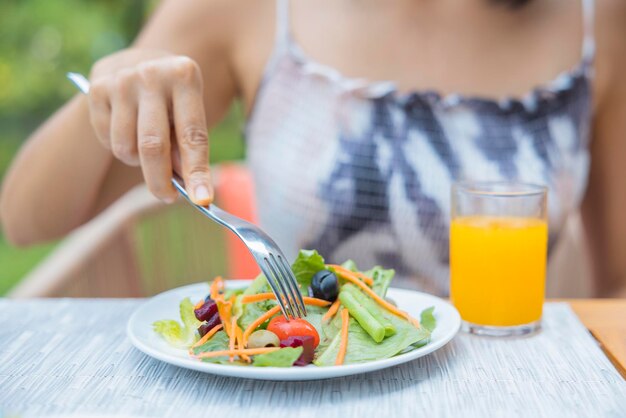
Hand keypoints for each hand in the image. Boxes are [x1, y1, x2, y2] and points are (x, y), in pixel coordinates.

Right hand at [87, 48, 212, 204]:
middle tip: (168, 198)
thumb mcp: (187, 114)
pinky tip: (126, 129)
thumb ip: (186, 146)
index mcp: (185, 76)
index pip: (192, 135)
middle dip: (160, 181)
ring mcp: (121, 80)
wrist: (137, 62)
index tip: (202, 201)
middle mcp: (152, 74)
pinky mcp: (96, 88)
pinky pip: (107, 140)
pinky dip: (119, 147)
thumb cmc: (173, 101)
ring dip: (137, 161)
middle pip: (153, 146)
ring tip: (145, 147)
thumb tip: (189, 189)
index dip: (197, 171)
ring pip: (126, 147)